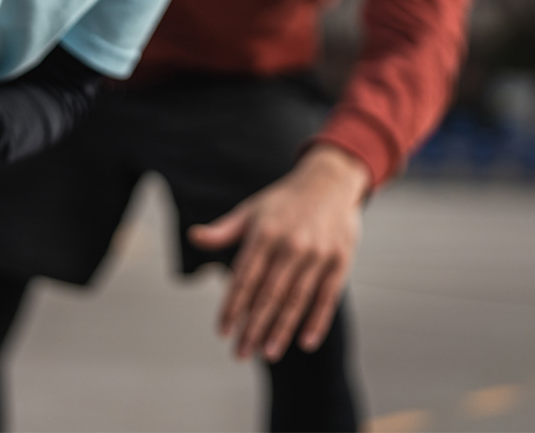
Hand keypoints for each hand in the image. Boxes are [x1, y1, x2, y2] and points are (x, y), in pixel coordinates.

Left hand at [188, 144, 371, 361]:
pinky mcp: (340, 261)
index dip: (232, 306)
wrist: (330, 180)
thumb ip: (224, 230)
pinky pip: (327, 297)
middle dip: (252, 327)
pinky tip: (304, 342)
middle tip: (240, 353)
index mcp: (264, 233)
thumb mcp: (251, 210)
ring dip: (281, 329)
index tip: (221, 331)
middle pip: (268, 294)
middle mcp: (290, 245)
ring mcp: (317, 254)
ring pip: (296, 299)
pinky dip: (316, 321)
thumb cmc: (283, 201)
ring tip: (267, 353)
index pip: (244, 278)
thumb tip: (193, 236)